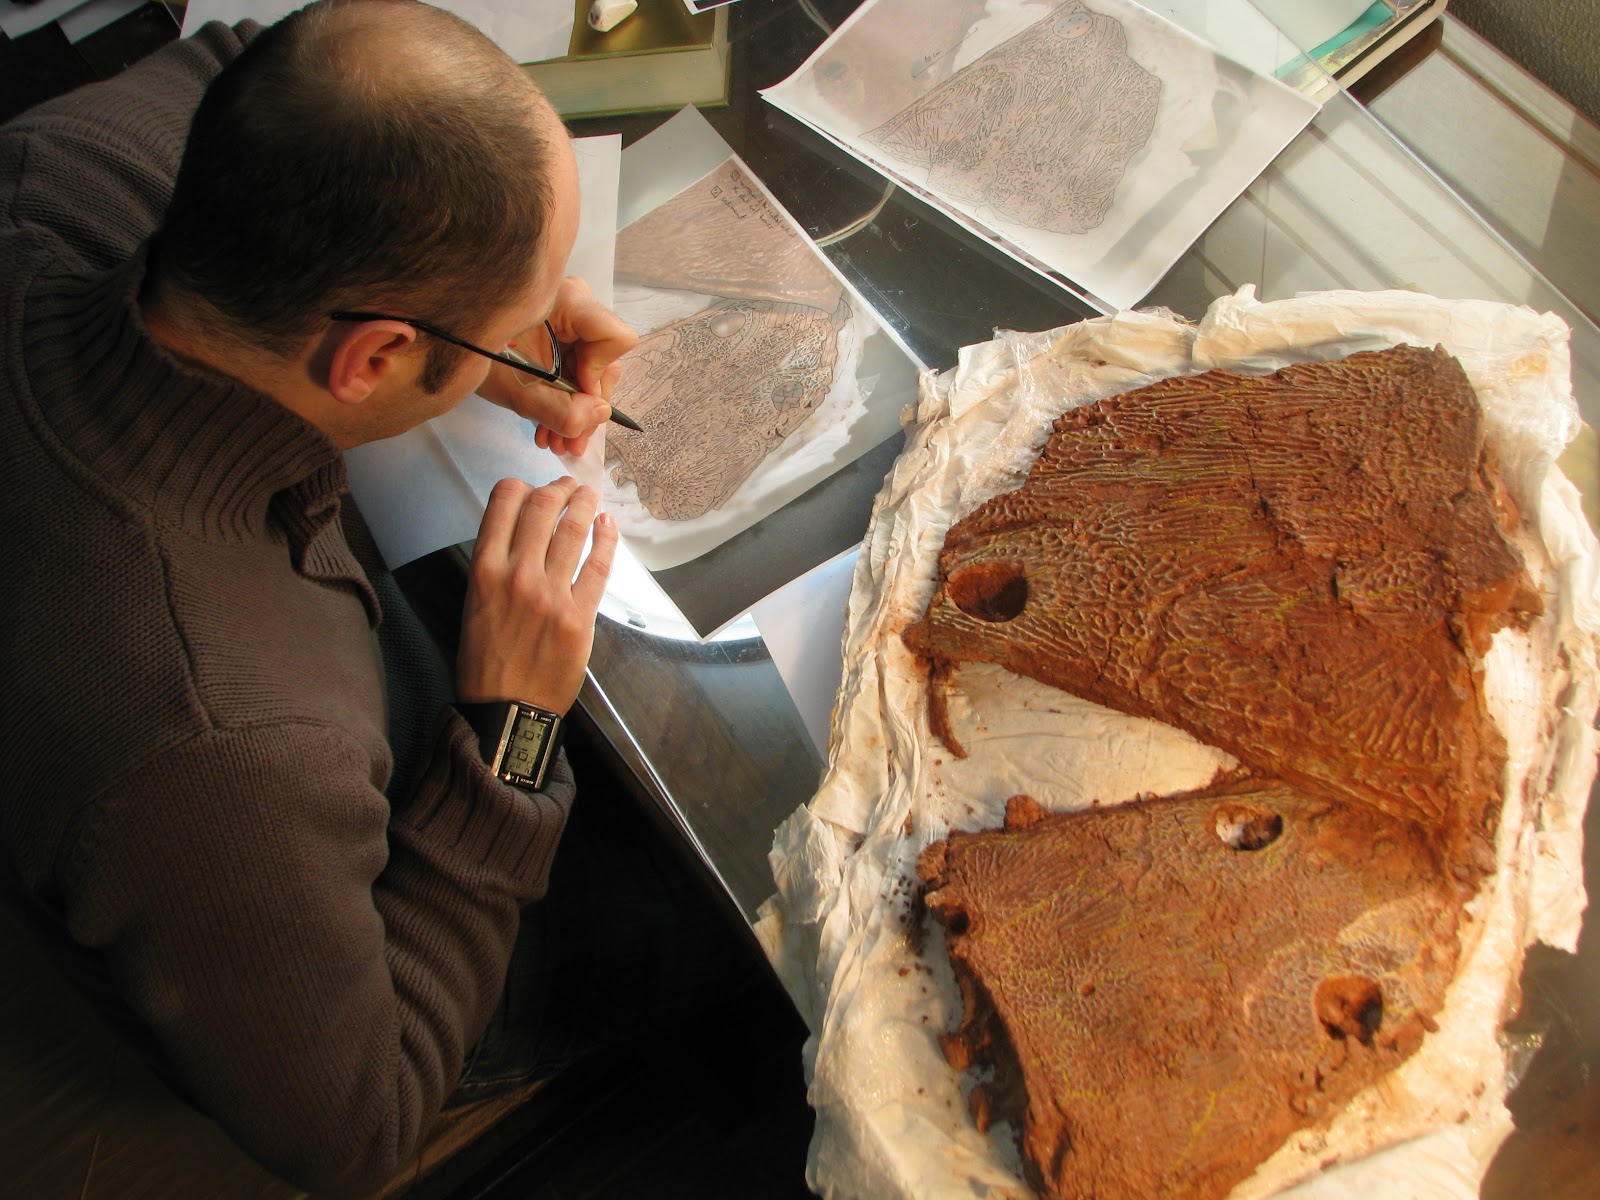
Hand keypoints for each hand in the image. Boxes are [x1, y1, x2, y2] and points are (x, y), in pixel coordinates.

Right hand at [456, 476, 617, 713]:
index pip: (503, 503)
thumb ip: (495, 566)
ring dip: (585, 504)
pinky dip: (606, 538)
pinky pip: (599, 565)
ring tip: (590, 496)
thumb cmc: (486, 661)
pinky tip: (607, 525)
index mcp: (484, 571)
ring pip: (573, 529)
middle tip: (570, 486)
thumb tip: (521, 533)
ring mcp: (551, 595)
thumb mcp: (474, 605)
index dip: (521, 486)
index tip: (533, 488)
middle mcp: (516, 576)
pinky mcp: (580, 615)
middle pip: (542, 507)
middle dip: (559, 488)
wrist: (507, 709)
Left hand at [477, 276, 637, 457]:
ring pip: (590, 372)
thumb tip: (600, 416)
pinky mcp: (557, 335)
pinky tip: (547, 426)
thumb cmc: (475, 355)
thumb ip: (562, 409)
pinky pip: (574, 369)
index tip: (575, 399)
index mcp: (569, 303)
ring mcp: (567, 320)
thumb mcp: (519, 391)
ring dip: (574, 412)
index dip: (599, 375)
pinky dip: (563, 399)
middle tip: (570, 442)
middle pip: (604, 361)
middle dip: (586, 407)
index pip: (615, 338)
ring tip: (555, 442)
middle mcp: (575, 306)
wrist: (444, 343)